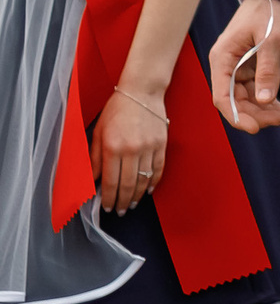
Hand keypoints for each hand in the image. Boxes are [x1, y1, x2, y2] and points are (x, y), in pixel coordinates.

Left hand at [93, 85, 168, 213]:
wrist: (142, 92)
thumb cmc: (116, 110)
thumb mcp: (98, 132)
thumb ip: (94, 158)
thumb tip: (92, 179)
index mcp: (112, 147)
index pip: (110, 181)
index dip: (108, 197)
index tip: (106, 207)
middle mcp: (131, 150)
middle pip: (128, 184)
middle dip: (122, 201)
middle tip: (119, 211)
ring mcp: (149, 147)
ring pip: (144, 179)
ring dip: (137, 195)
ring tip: (132, 204)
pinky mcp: (162, 144)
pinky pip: (158, 168)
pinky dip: (154, 182)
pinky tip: (148, 190)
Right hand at [206, 0, 279, 133]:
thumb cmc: (271, 12)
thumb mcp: (272, 39)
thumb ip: (268, 69)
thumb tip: (264, 100)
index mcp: (222, 58)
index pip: (221, 96)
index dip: (235, 115)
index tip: (254, 128)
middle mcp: (225, 65)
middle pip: (234, 100)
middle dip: (254, 114)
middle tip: (279, 120)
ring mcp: (236, 68)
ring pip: (245, 98)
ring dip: (262, 110)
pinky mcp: (247, 68)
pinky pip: (254, 90)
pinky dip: (266, 100)